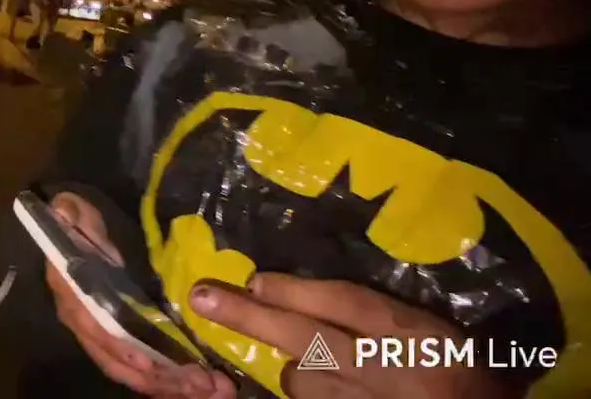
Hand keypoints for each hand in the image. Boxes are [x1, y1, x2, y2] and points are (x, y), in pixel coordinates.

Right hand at [47, 192, 235, 397]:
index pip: (96, 327)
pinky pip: (141, 371)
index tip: (151, 362)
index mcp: (73, 293)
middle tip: (203, 384)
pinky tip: (198, 389)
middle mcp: (83, 322)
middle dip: (160, 377)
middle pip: (119, 360)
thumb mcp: (77, 211)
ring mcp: (101, 336)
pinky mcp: (120, 341)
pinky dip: (168, 383)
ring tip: (213, 389)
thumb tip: (63, 211)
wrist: (78, 233)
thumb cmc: (81, 223)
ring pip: (133, 372)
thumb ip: (73, 214)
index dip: (122, 346)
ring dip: (171, 385)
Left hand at [190, 273, 509, 398]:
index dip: (298, 291)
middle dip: (251, 318)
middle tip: (202, 297)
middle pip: (309, 338)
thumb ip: (377, 310)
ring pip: (302, 379)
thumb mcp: (431, 331)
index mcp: (416, 334)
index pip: (351, 305)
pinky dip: (310, 392)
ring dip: (295, 367)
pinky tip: (320, 385)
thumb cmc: (464, 369)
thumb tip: (290, 290)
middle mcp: (388, 369)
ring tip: (316, 361)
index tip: (255, 278)